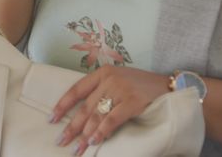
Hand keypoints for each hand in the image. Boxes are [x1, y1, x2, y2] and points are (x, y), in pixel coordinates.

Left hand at [51, 65, 169, 155]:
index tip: (52, 119)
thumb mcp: (119, 81)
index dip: (63, 105)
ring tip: (76, 148)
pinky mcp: (133, 101)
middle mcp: (110, 79)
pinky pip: (112, 120)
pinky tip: (94, 141)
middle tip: (61, 141)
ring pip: (97, 115)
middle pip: (85, 107)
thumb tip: (83, 116)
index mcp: (103, 73)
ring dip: (85, 134)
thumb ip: (102, 91)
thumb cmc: (142, 86)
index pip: (77, 89)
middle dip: (72, 126)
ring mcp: (121, 89)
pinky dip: (102, 132)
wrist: (169, 86)